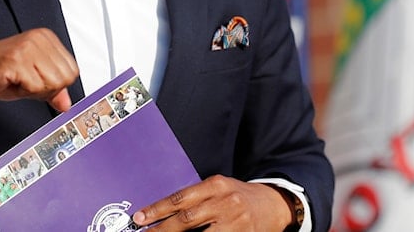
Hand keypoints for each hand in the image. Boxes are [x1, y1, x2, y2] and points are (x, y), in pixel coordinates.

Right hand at [0, 28, 78, 111]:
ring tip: (17, 80)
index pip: (72, 71)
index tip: (36, 80)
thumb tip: (67, 104)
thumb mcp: (31, 80)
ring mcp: (27, 47)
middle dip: (45, 89)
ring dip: (33, 90)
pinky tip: (10, 81)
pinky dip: (23, 92)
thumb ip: (52, 89)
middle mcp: (38, 38)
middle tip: (25, 82)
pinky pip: (34, 87)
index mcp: (46, 38)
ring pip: (51, 83)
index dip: (54, 85)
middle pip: (64, 78)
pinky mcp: (15, 59)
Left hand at [132, 176, 293, 230]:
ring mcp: (236, 223)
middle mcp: (225, 202)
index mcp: (216, 185)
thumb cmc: (238, 196)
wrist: (272, 205)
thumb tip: (164, 212)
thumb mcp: (219, 188)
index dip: (158, 209)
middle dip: (162, 229)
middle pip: (187, 219)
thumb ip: (196, 198)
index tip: (140, 218)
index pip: (181, 198)